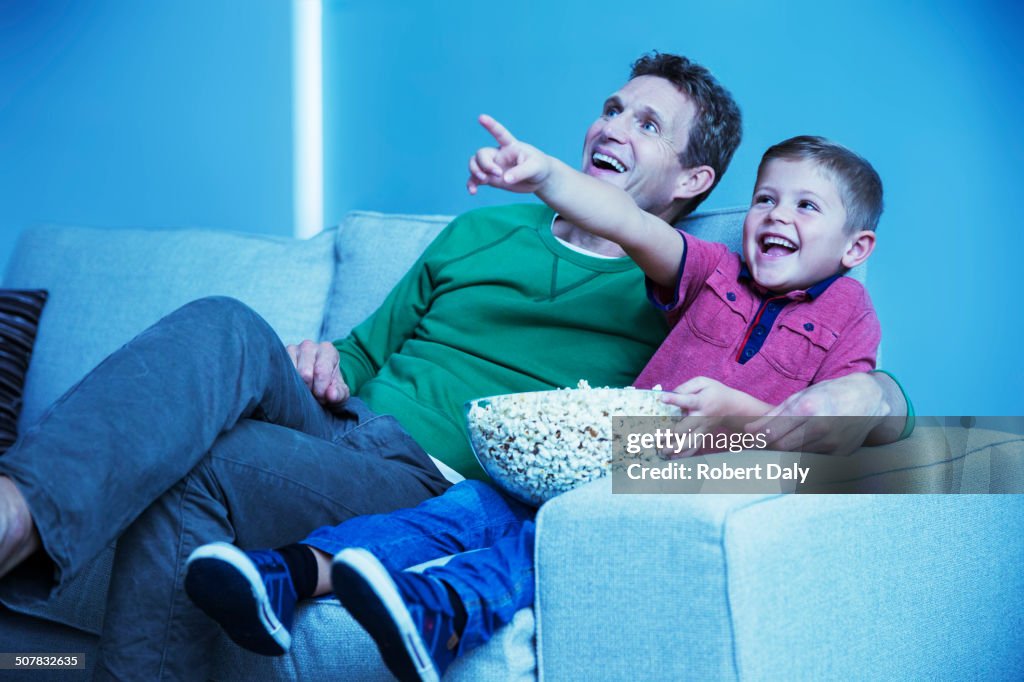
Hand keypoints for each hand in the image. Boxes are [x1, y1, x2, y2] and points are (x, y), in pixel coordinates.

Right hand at [286, 340, 349, 406]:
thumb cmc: (329, 386)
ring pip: (291, 373)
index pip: (321, 372)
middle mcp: (309, 346)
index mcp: (327, 350)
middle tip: (313, 396)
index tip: (322, 397)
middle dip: (309, 390)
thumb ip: (339, 394)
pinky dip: (287, 384)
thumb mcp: (340, 393)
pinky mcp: (279, 357)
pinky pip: (280, 372)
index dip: (320, 390)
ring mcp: (292, 349)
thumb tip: (331, 395)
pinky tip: (294, 387)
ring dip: (297, 387)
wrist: (318, 383)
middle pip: (305, 374)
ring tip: (304, 391)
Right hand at [467, 114, 552, 194]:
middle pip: (482, 154)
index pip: (499, 133)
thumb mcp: (535, 168)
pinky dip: (472, 184)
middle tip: (498, 174)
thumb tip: (504, 178)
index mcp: (510, 146)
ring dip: (475, 171)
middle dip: (485, 164)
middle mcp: (499, 154)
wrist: (539, 179)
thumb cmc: (540, 167)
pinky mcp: (491, 179)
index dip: (490, 125)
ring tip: (484, 180)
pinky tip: (473, 191)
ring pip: (474, 164)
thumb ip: (520, 172)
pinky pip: (476, 180)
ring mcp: (494, 166)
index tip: (481, 117)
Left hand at [659, 377, 770, 457]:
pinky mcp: (704, 435)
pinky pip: (695, 447)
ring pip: (690, 442)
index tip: (662, 398)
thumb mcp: (703, 382)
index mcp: (702, 402)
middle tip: (656, 436)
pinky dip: (684, 454)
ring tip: (663, 450)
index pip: (688, 401)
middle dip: (670, 434)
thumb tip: (670, 394)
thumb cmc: (714, 392)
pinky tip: (673, 457)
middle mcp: (702, 417)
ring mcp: (703, 429)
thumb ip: (686, 387)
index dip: (675, 399)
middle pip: (685, 428)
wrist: (733, 407)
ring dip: (675, 447)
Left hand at [745, 372, 891, 454]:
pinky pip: (813, 460)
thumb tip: (749, 430)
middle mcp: (820, 428)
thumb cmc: (829, 393)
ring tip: (775, 447)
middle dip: (767, 449)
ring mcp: (832, 444)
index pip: (773, 435)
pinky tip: (797, 450)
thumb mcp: (800, 396)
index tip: (747, 442)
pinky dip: (802, 457)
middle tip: (755, 447)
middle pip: (782, 448)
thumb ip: (774, 415)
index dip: (757, 441)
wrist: (869, 398)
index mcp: (807, 409)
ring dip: (784, 453)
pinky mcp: (840, 455)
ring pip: (796, 456)